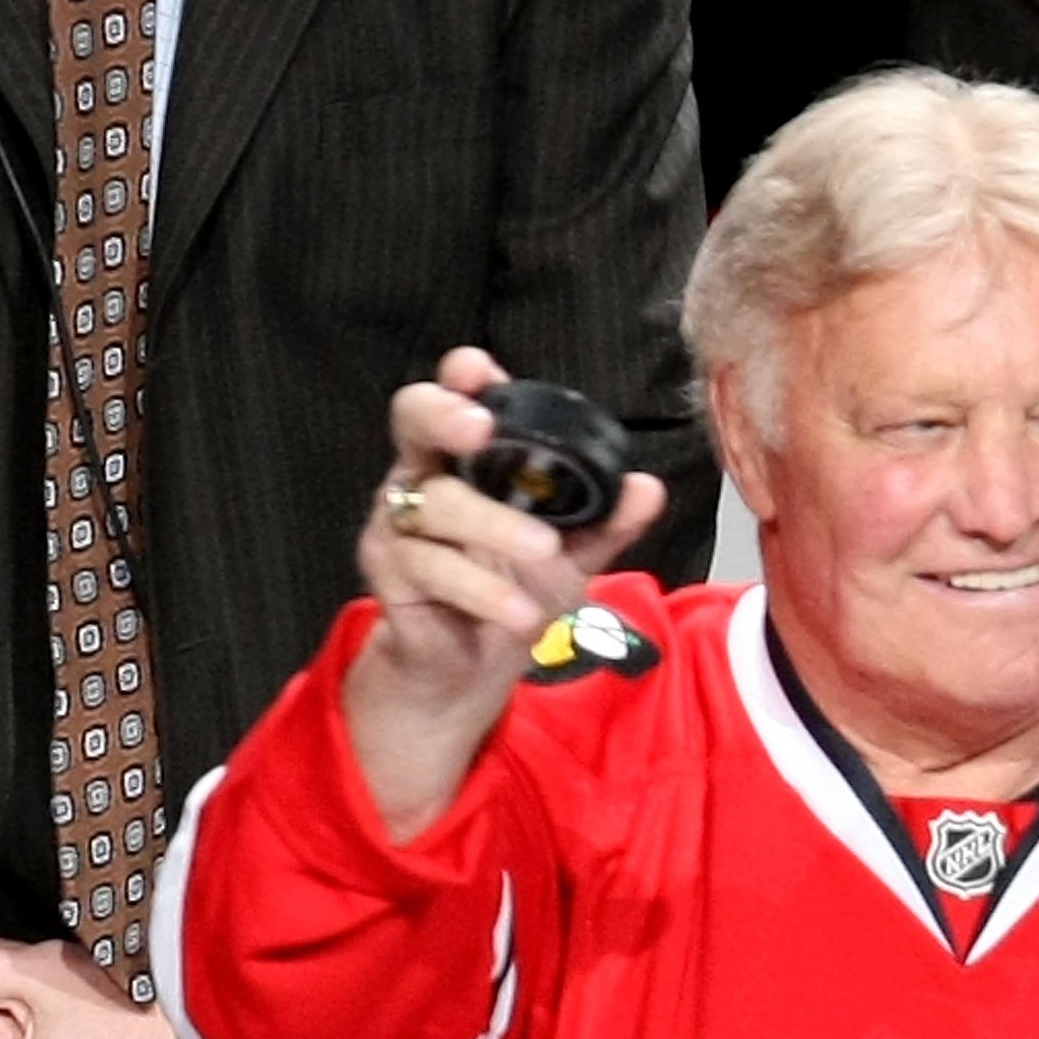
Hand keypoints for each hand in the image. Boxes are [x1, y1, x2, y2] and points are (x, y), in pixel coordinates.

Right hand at [347, 344, 664, 841]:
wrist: (472, 669)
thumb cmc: (513, 591)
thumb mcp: (572, 556)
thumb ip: (607, 522)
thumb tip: (648, 488)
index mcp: (463, 457)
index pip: (452, 397)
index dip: (460, 377)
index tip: (481, 369)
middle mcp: (422, 475)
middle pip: (412, 419)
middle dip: (444, 415)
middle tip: (481, 430)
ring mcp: (399, 521)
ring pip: (435, 504)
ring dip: (492, 526)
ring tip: (543, 554)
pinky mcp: (389, 572)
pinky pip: (430, 567)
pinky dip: (480, 588)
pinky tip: (517, 611)